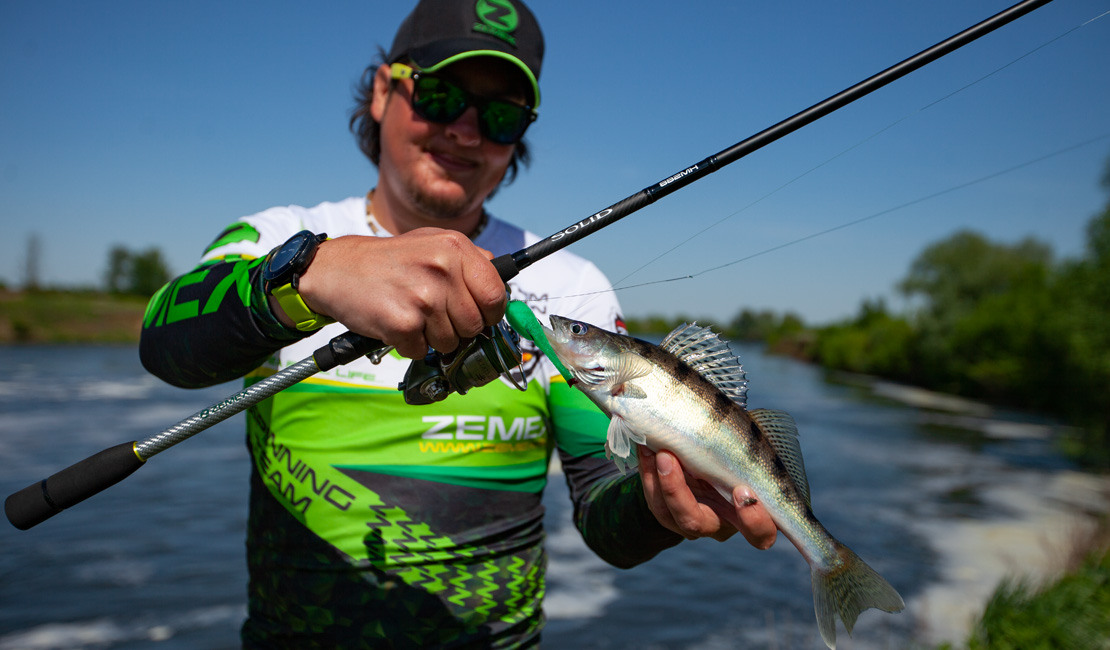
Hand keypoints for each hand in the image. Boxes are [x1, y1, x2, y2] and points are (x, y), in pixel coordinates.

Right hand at [293, 228, 506, 358]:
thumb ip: (470, 261)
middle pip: (475, 325)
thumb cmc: (389, 261)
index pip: (497, 296)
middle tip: (434, 315)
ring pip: (450, 343)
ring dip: (432, 338)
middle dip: (458, 329)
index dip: (490, 314)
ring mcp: (423, 298)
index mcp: (455, 248)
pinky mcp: (402, 323)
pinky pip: (421, 351)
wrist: (337, 269)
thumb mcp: (433, 242)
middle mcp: (442, 270)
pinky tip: (395, 323)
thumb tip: (502, 290)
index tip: (479, 316)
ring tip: (412, 315)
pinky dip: (409, 346)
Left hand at [638, 446, 777, 548]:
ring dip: (655, 479)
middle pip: (695, 523)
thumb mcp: (749, 447)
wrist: (711, 454)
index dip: (753, 519)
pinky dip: (647, 472)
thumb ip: (747, 446)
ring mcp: (689, 521)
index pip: (760, 534)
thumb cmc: (741, 451)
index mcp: (749, 515)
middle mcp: (718, 524)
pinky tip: (646, 448)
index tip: (742, 490)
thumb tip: (739, 423)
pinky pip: (652, 499)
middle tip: (667, 458)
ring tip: (653, 448)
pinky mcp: (667, 512)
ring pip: (666, 513)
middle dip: (676, 494)